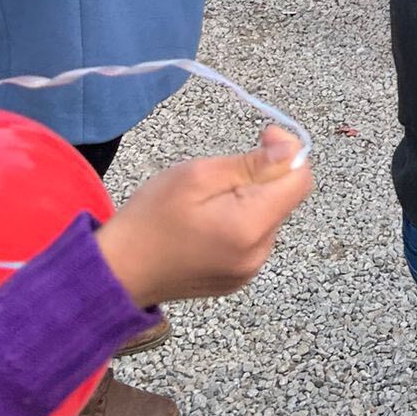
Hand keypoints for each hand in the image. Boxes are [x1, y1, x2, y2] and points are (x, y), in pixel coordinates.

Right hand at [93, 125, 312, 307]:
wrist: (116, 271)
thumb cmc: (150, 218)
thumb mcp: (197, 176)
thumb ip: (251, 164)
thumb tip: (291, 151)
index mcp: (251, 227)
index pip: (300, 181)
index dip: (288, 151)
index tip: (262, 137)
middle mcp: (258, 254)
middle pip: (284, 198)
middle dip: (264, 175)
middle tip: (222, 170)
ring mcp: (248, 270)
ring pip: (269, 216)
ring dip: (250, 198)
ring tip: (207, 200)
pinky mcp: (236, 278)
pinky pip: (254, 238)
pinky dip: (240, 220)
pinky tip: (207, 221)